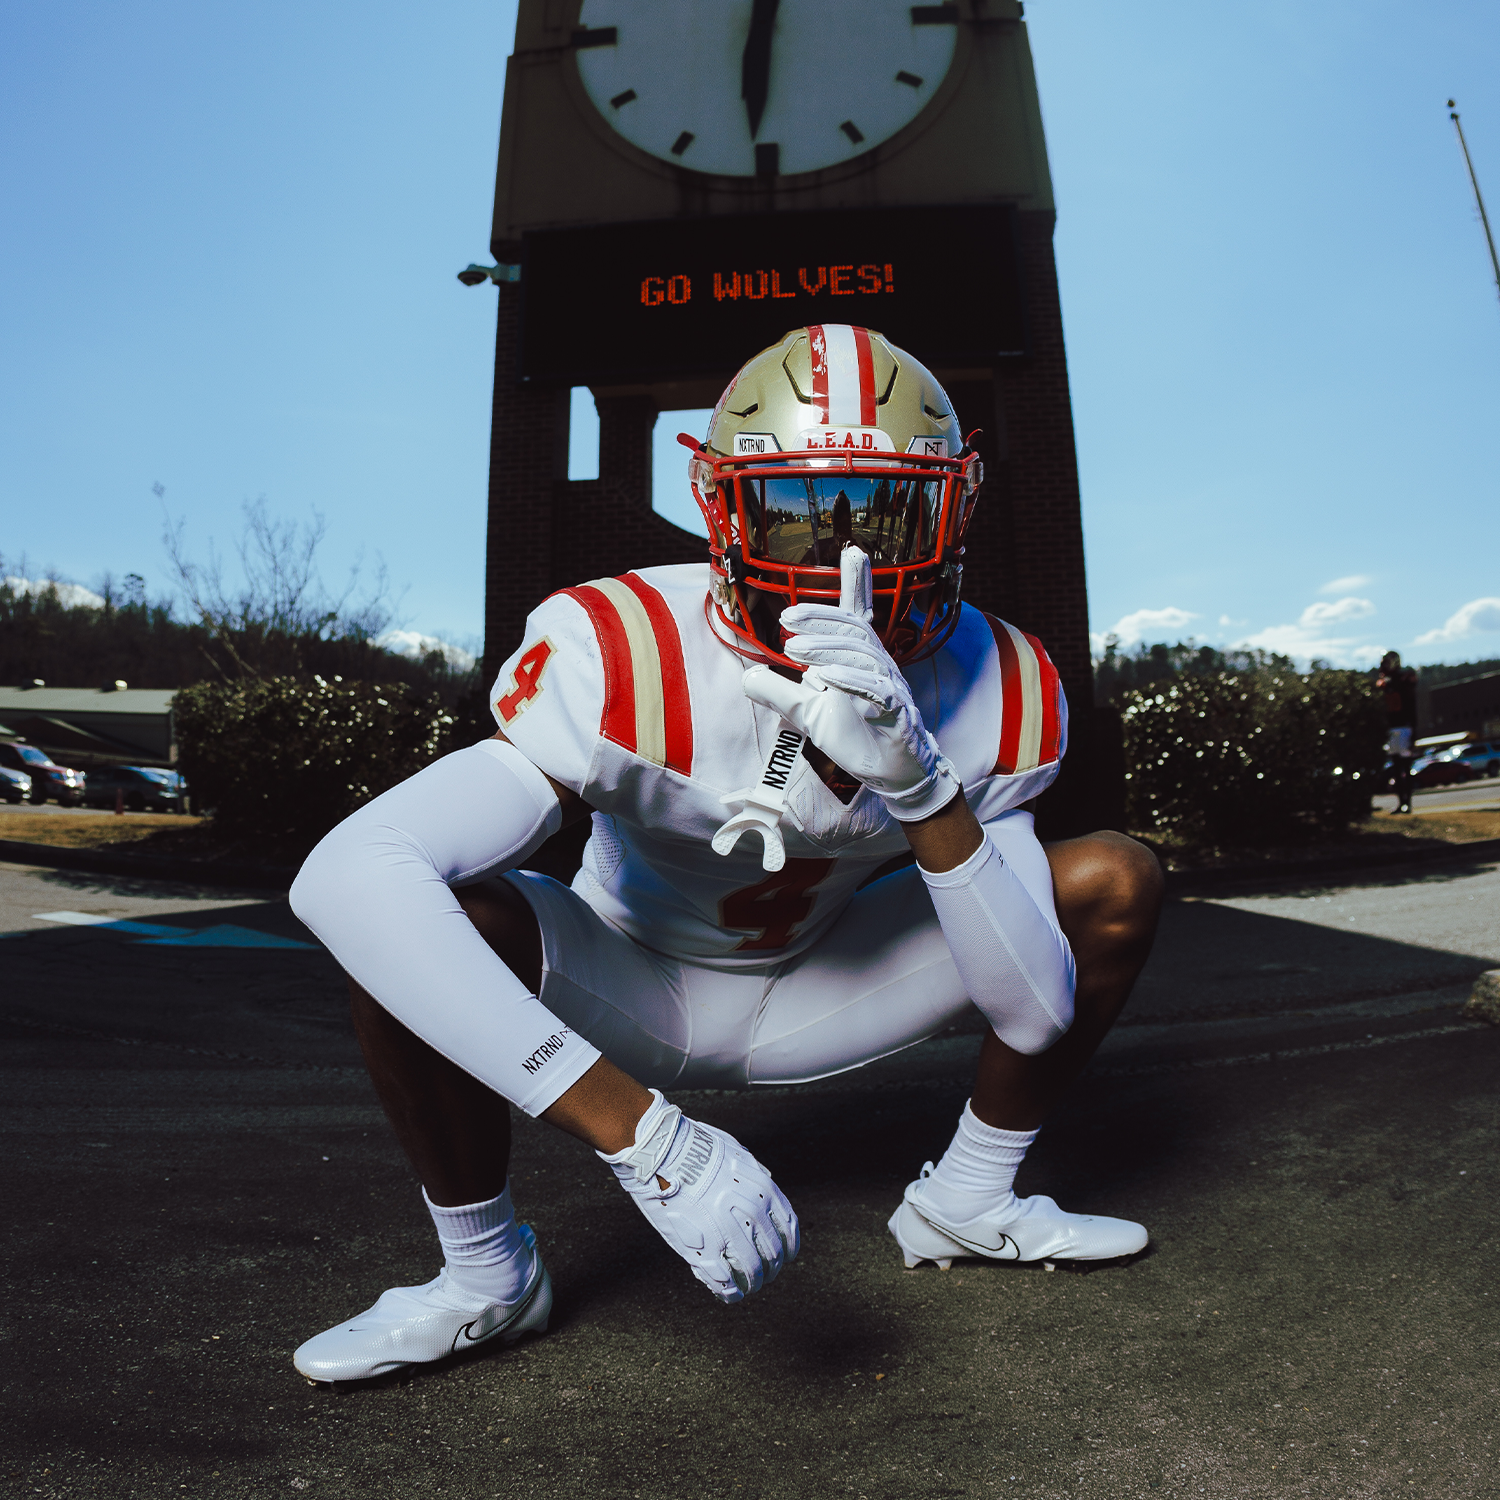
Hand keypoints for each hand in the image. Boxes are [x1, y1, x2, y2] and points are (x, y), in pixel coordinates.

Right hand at [598, 1091, 799, 1302]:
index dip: (789, 1246)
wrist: (663, 1151)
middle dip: (771, 1268)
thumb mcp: (737, 1153)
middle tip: (764, 1274)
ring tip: (748, 1288)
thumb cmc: (696, 1147)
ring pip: (752, 1272)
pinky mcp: (701, 1248)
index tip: (787, 1256)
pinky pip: (724, 1281)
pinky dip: (729, 1292)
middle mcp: (751, 1214)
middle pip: (773, 1254)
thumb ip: (753, 1172)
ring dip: (753, 1283)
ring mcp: (727, 1233)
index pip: (788, 1228)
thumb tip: (765, 1179)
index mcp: (762, 1191)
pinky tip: (729, 1293)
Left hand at [741, 550, 958, 820]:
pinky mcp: (895, 710)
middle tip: (787, 618)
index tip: (854, 551)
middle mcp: (877, 664)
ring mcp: (889, 685)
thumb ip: (779, 693)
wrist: (889, 772)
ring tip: (793, 649)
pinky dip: (851, 679)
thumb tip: (747, 675)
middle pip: (852, 629)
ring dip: (826, 648)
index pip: (855, 615)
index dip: (856, 583)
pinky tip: (826, 677)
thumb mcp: (808, 713)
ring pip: (862, 654)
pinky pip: (877, 688)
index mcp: (858, 658)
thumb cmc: (855, 735)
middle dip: (821, 618)